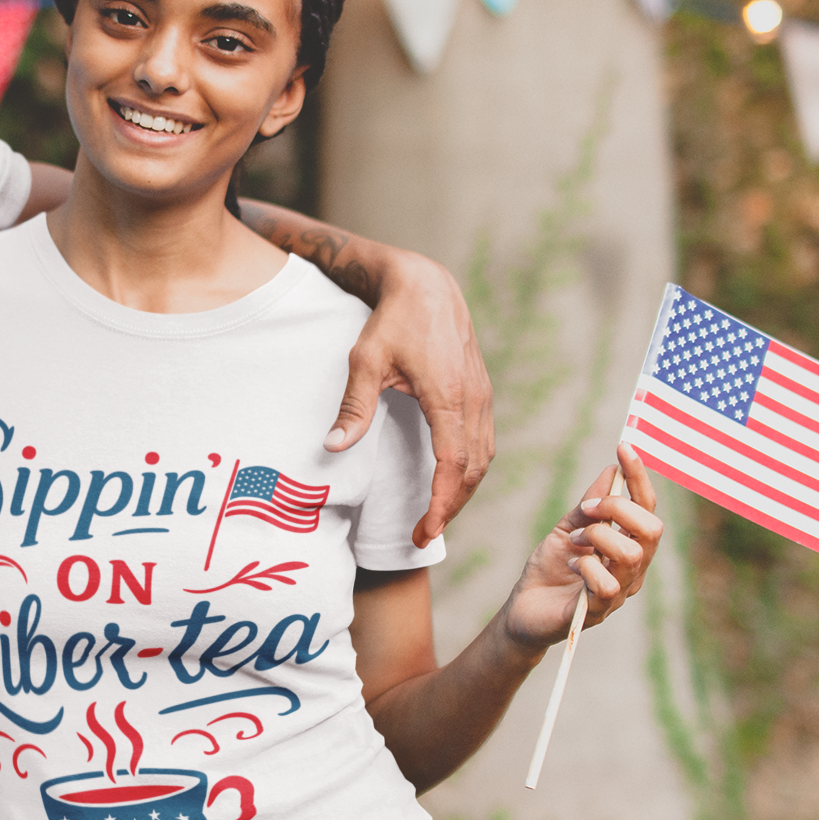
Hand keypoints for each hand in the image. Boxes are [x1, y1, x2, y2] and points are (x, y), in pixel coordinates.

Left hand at [331, 248, 493, 546]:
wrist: (426, 285)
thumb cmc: (392, 320)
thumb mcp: (364, 360)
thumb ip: (354, 406)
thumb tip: (333, 447)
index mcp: (448, 396)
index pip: (453, 465)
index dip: (442, 503)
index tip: (426, 530)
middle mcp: (473, 398)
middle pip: (474, 469)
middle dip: (452, 507)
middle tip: (423, 533)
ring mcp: (482, 394)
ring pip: (485, 456)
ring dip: (464, 490)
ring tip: (436, 515)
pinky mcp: (481, 391)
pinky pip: (485, 439)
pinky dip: (471, 468)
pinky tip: (451, 480)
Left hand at [505, 444, 660, 651]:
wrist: (523, 608)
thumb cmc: (549, 568)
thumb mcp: (567, 527)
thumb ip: (590, 504)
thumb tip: (611, 470)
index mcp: (629, 545)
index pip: (647, 508)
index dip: (639, 477)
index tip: (624, 447)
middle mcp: (633, 569)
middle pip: (652, 530)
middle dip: (618, 509)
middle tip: (586, 511)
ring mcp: (620, 591)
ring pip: (631, 554)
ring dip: (597, 537)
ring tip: (574, 541)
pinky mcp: (599, 611)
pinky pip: (605, 584)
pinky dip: (584, 567)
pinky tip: (570, 565)